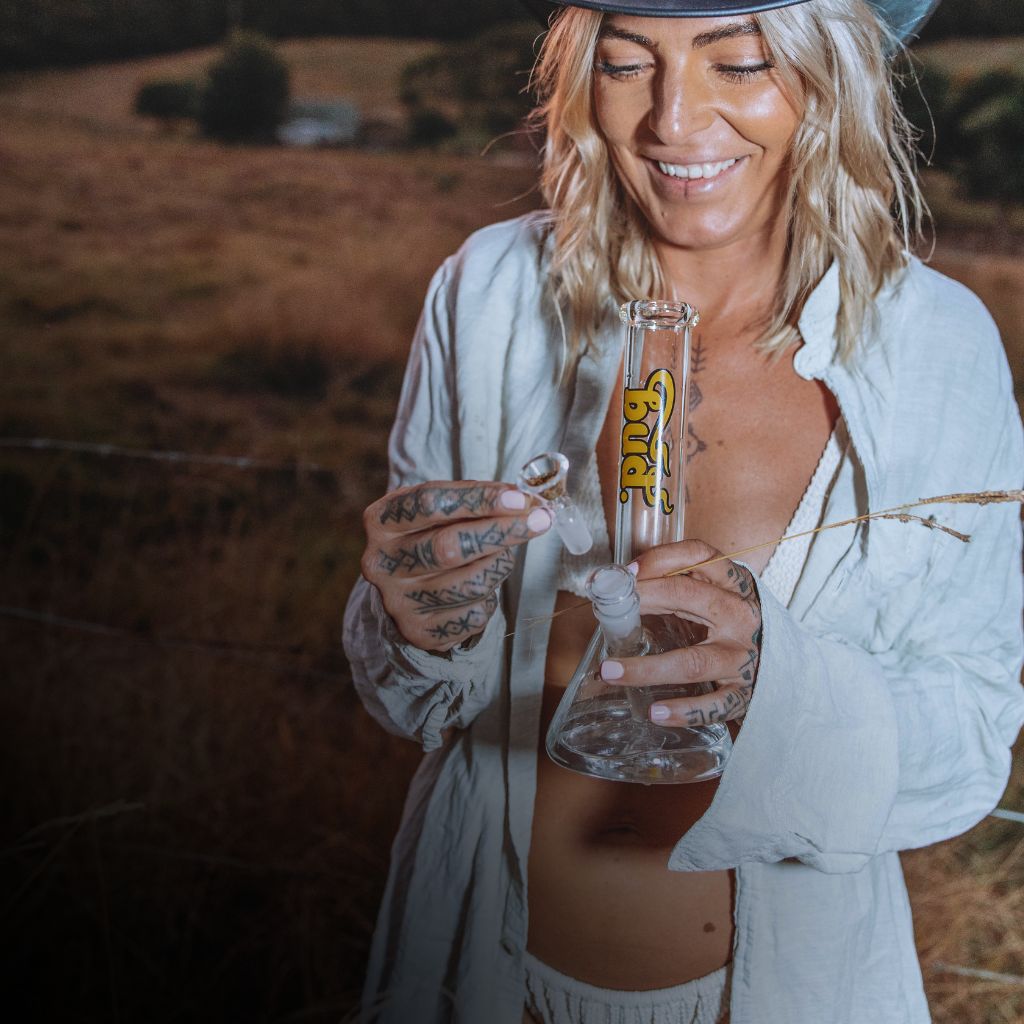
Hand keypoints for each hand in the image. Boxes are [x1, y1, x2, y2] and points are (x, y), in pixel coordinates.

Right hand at [361, 480, 552, 652]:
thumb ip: (472, 499)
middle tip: (540, 521)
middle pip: (450, 547)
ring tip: (506, 552)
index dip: (478, 499)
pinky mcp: (420, 632)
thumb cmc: (430, 535)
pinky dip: (491, 596)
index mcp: (380, 521)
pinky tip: (484, 584)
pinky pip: (474, 613)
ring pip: (470, 583)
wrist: (406, 589)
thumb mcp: (437, 510)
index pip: (429, 503)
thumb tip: (524, 501)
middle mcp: (382, 563)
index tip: (520, 498)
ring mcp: (399, 602)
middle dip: (503, 532)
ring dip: (501, 564)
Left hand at [599, 540, 762, 726]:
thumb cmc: (742, 630)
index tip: (627, 572)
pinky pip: (713, 705)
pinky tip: (655, 712)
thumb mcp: (723, 599)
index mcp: (735, 586)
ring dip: (648, 668)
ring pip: (693, 661)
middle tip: (609, 612)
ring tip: (611, 672)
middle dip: (644, 600)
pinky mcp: (747, 694)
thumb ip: (683, 589)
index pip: (699, 556)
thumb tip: (623, 584)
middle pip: (688, 598)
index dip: (660, 559)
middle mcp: (741, 616)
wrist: (796, 672)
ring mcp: (744, 657)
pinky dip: (682, 711)